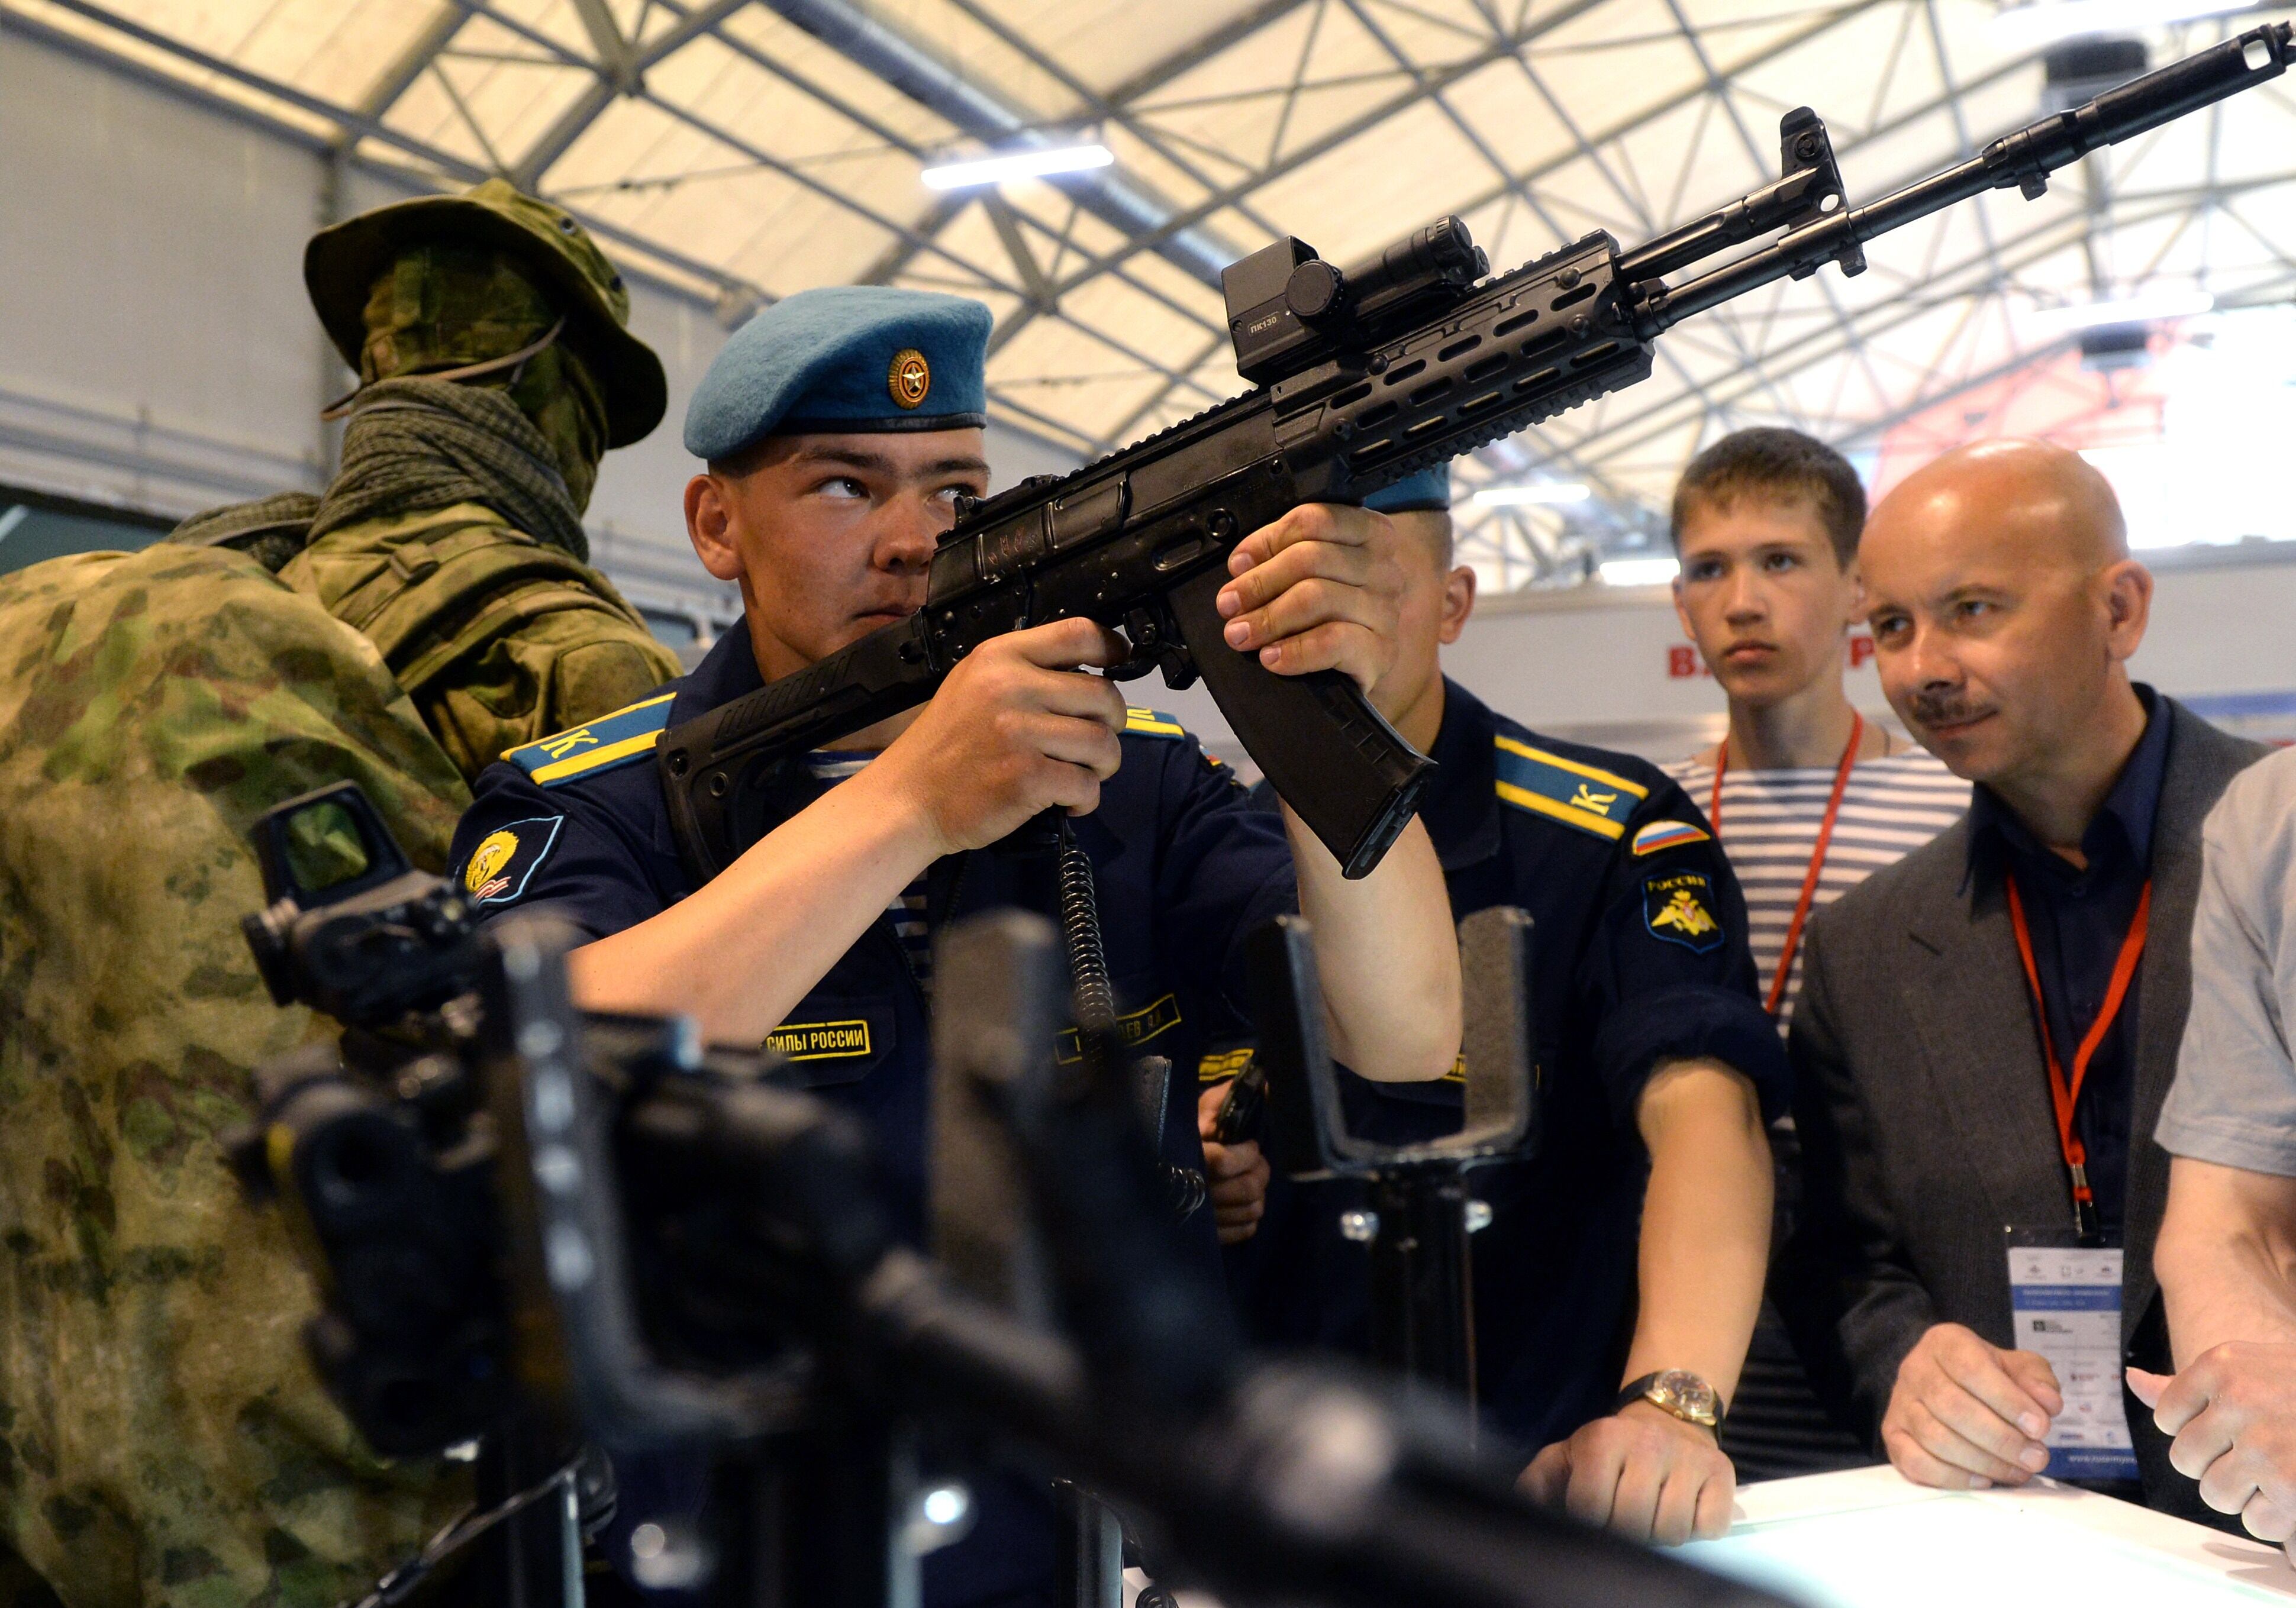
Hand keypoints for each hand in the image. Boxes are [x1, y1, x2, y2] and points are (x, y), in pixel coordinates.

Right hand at [871, 618, 1127, 856]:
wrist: (908, 798)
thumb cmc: (946, 744)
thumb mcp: (975, 684)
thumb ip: (1026, 671)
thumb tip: (1092, 672)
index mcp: (1000, 656)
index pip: (1079, 633)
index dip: (1113, 647)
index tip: (1120, 662)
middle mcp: (1011, 687)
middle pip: (1104, 694)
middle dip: (1113, 723)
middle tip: (1095, 741)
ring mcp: (1020, 733)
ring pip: (1103, 742)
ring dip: (1104, 764)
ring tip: (1081, 773)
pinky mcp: (1028, 778)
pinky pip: (1087, 784)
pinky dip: (1086, 798)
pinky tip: (1067, 801)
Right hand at [1196, 1082, 1268, 1244]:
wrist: (1157, 1163)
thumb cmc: (1185, 1133)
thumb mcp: (1199, 1109)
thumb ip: (1226, 1097)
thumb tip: (1264, 1084)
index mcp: (1188, 1157)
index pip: (1223, 1162)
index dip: (1246, 1154)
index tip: (1250, 1145)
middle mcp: (1193, 1192)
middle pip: (1246, 1189)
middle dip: (1260, 1171)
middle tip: (1256, 1161)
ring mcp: (1203, 1218)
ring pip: (1251, 1210)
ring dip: (1258, 1193)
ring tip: (1250, 1179)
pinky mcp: (1209, 1235)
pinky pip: (1245, 1230)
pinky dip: (1250, 1216)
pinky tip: (1242, 1201)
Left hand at [1215, 504, 1405, 704]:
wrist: (1358, 666)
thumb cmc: (1329, 614)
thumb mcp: (1309, 575)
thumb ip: (1282, 557)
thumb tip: (1243, 565)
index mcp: (1369, 535)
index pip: (1316, 520)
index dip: (1268, 540)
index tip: (1238, 565)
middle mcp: (1383, 569)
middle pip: (1311, 558)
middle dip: (1259, 582)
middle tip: (1228, 605)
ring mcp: (1385, 610)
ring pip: (1317, 598)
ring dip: (1268, 617)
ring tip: (1240, 634)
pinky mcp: (1380, 651)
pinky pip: (1332, 643)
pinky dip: (1294, 650)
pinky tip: (1271, 657)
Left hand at [1519, 1403, 1735, 1544]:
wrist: (1669, 1414)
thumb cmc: (1611, 1447)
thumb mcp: (1568, 1455)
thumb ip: (1539, 1482)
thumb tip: (1522, 1510)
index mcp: (1603, 1439)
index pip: (1591, 1508)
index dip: (1592, 1525)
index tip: (1596, 1519)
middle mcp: (1648, 1443)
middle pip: (1633, 1524)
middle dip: (1627, 1533)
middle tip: (1626, 1520)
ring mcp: (1689, 1458)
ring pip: (1673, 1531)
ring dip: (1661, 1534)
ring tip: (1653, 1515)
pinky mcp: (1723, 1472)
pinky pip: (1711, 1526)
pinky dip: (1699, 1529)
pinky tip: (1685, 1511)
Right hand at [1881, 1322, 2061, 1488]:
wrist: (1945, 1381)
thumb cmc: (1988, 1375)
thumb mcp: (2017, 1366)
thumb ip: (2036, 1379)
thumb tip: (2047, 1404)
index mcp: (1945, 1343)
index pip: (1971, 1369)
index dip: (2007, 1401)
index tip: (2040, 1428)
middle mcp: (1914, 1369)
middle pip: (1952, 1407)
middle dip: (2001, 1439)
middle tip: (2036, 1458)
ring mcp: (1900, 1404)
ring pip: (1935, 1438)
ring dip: (1984, 1462)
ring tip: (2019, 1471)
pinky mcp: (1893, 1436)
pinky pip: (1915, 1463)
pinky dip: (1953, 1478)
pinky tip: (1984, 1480)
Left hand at [2130, 1344, 2295, 1547]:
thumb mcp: (2246, 1366)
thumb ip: (2187, 1384)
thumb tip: (2132, 1381)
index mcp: (2222, 1365)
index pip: (2167, 1416)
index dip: (2194, 1428)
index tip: (2226, 1424)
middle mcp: (2240, 1401)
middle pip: (2185, 1459)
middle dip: (2214, 1462)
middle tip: (2251, 1450)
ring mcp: (2266, 1447)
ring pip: (2215, 1494)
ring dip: (2240, 1492)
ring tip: (2271, 1470)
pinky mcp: (2292, 1488)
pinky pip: (2254, 1522)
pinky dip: (2271, 1517)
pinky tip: (2290, 1491)